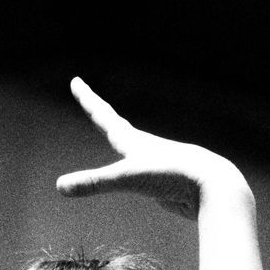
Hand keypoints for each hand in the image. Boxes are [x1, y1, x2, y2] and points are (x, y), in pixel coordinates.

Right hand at [57, 77, 245, 219]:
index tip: (76, 82)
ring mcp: (156, 165)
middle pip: (117, 126)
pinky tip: (145, 174)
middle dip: (101, 115)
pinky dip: (138, 167)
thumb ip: (93, 183)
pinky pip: (146, 172)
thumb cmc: (171, 175)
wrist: (210, 186)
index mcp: (133, 140)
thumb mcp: (127, 179)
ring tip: (118, 134)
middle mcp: (144, 148)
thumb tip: (59, 187)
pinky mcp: (167, 184)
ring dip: (123, 138)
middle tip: (91, 102)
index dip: (88, 99)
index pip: (103, 116)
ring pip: (134, 148)